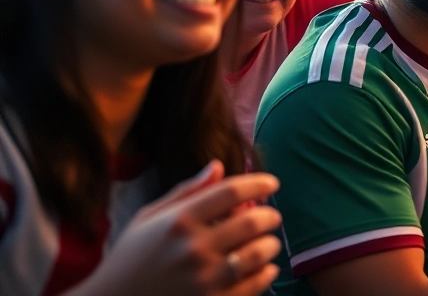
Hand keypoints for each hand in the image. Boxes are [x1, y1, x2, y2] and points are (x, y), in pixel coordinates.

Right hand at [73, 161, 281, 295]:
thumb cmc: (132, 257)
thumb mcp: (150, 218)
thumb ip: (187, 192)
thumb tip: (219, 166)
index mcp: (178, 220)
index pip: (231, 192)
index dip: (259, 184)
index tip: (271, 184)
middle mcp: (192, 247)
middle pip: (251, 222)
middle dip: (270, 216)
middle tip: (272, 217)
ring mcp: (203, 278)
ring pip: (258, 254)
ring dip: (271, 245)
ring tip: (268, 243)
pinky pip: (254, 284)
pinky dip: (266, 273)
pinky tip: (265, 268)